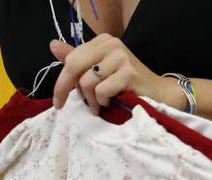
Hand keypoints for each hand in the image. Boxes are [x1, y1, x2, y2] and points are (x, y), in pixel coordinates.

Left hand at [50, 36, 185, 112]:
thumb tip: (53, 45)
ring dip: (91, 100)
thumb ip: (76, 59)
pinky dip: (103, 101)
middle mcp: (111, 44)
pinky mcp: (129, 73)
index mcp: (102, 42)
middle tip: (69, 105)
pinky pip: (102, 90)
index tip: (59, 101)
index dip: (61, 82)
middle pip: (74, 66)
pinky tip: (111, 103)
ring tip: (100, 104)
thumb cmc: (125, 85)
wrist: (157, 94)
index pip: (70, 59)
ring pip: (87, 82)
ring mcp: (121, 57)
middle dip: (68, 90)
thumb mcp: (98, 71)